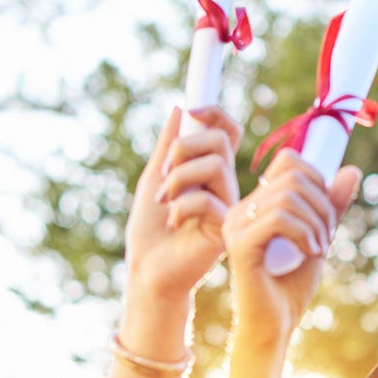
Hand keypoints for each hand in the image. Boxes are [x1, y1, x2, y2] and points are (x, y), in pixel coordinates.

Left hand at [114, 106, 243, 376]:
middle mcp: (225, 185)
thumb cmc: (149, 230)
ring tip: (164, 200)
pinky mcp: (226, 228)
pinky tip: (172, 221)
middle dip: (184, 148)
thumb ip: (169, 146)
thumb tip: (180, 108)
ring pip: (217, 165)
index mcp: (211, 172)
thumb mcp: (154, 178)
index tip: (193, 110)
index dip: (215, 114)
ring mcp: (229, 206)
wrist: (147, 270)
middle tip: (162, 173)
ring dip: (179, 177)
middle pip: (220, 141)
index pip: (226, 132)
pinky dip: (182, 205)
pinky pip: (209, 198)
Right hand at [223, 152, 360, 377]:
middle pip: (292, 175)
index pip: (288, 161)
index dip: (318, 178)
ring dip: (316, 222)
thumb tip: (351, 169)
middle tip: (327, 236)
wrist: (274, 325)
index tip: (327, 214)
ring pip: (287, 196)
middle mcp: (240, 209)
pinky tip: (310, 253)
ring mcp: (235, 225)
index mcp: (255, 203)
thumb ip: (331, 205)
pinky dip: (304, 233)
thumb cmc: (291, 284)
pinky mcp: (239, 245)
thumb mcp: (319, 236)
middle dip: (323, 203)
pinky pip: (278, 219)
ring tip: (320, 248)